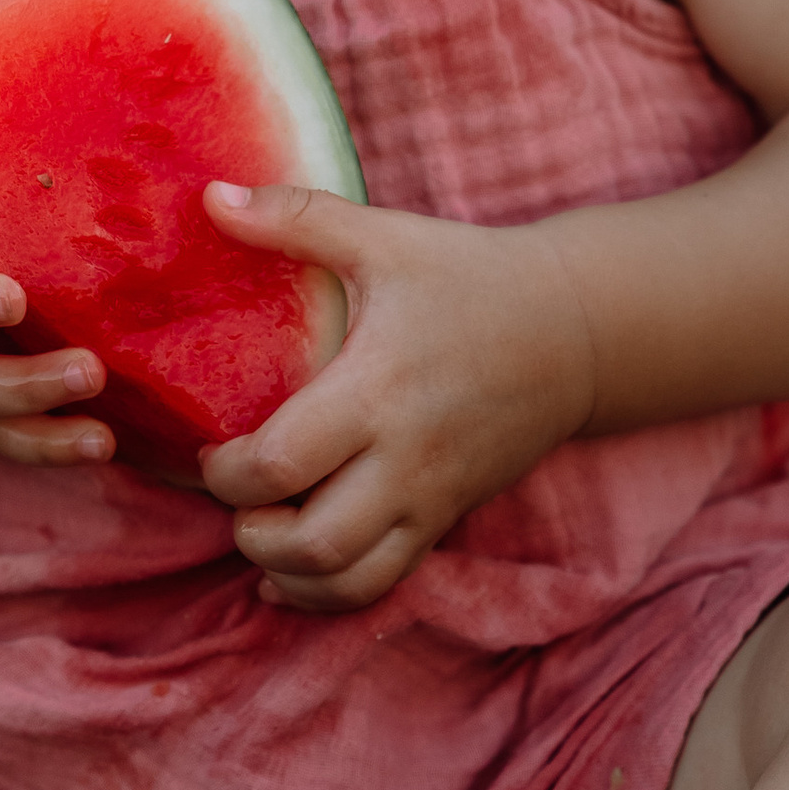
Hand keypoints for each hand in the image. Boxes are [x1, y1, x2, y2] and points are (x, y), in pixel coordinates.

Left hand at [195, 184, 596, 610]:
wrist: (579, 330)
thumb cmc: (471, 278)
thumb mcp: (385, 238)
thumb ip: (294, 218)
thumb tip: (209, 197)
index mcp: (378, 390)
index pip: (283, 463)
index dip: (227, 472)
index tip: (212, 446)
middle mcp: (404, 460)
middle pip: (313, 543)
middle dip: (251, 534)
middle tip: (233, 497)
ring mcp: (430, 499)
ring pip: (348, 580)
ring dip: (287, 573)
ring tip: (260, 536)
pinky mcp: (447, 518)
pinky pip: (383, 585)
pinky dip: (328, 592)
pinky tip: (291, 573)